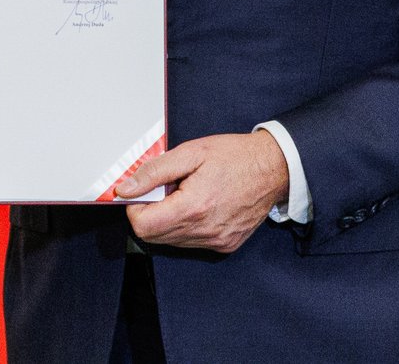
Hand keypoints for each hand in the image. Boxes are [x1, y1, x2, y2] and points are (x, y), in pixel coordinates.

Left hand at [118, 130, 288, 252]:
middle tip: (167, 189)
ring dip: (169, 220)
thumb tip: (124, 189)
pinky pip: (192, 243)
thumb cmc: (235, 156)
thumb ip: (153, 172)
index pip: (143, 226)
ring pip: (172, 241)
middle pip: (154, 236)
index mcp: (193, 208)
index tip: (142, 191)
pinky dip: (187, 226)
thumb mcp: (190, 153)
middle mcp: (205, 231)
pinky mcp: (226, 245)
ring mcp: (216, 241)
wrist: (274, 168)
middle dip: (151, 212)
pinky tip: (200, 205)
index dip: (135, 207)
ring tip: (186, 195)